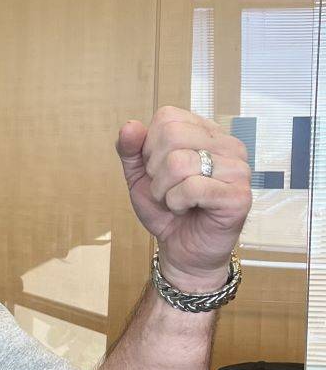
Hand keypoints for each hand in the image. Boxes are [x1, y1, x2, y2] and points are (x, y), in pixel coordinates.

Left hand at [116, 106, 251, 291]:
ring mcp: (238, 169)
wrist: (182, 251)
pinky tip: (187, 210)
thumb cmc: (167, 211)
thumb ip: (131, 151)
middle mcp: (227, 145)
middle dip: (155, 171)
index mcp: (206, 133)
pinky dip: (177, 204)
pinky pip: (192, 188)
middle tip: (167, 190)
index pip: (167, 117)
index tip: (158, 171)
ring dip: (164, 191)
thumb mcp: (140, 178)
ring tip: (177, 203)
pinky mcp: (239, 195)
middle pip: (172, 135)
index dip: (149, 148)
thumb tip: (130, 126)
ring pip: (179, 162)